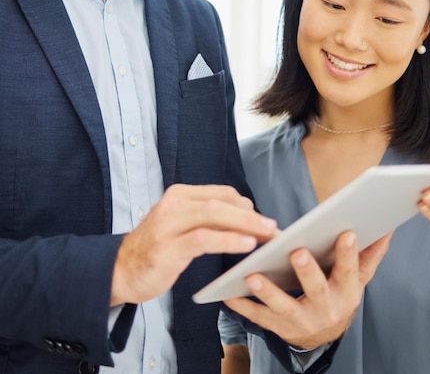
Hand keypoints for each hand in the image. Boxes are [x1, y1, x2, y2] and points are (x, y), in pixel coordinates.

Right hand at [110, 184, 277, 305]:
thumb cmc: (157, 250)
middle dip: (252, 215)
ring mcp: (170, 223)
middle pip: (221, 201)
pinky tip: (246, 245)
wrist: (119, 271)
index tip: (265, 221)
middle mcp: (174, 203)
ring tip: (267, 235)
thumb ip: (208, 219)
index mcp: (180, 194)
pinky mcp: (169, 246)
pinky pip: (204, 238)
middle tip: (274, 228)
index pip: (222, 193)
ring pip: (214, 215)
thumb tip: (248, 219)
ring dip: (246, 224)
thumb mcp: (182, 226)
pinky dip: (229, 239)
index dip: (247, 206)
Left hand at [223, 231, 391, 348]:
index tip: (347, 232)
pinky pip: (260, 318)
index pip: (350, 270)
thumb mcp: (359, 276)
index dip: (349, 253)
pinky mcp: (279, 327)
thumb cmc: (340, 292)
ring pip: (284, 306)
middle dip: (307, 272)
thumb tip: (388, 226)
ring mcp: (301, 320)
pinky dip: (244, 307)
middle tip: (297, 252)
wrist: (325, 332)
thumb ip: (372, 252)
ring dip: (269, 292)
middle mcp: (326, 308)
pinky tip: (229, 294)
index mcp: (347, 291)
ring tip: (254, 275)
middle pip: (317, 289)